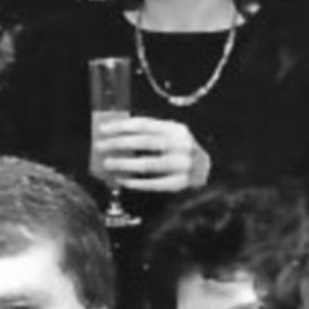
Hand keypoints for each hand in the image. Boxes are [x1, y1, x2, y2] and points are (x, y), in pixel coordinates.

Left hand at [93, 115, 210, 192]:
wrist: (207, 171)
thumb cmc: (180, 152)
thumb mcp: (170, 137)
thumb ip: (148, 135)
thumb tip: (115, 138)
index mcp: (176, 130)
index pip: (146, 124)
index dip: (122, 126)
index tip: (104, 129)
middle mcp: (182, 145)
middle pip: (146, 142)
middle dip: (120, 143)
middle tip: (101, 146)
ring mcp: (182, 165)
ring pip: (148, 164)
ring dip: (124, 163)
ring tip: (108, 164)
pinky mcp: (180, 183)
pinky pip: (154, 184)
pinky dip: (135, 182)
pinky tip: (121, 180)